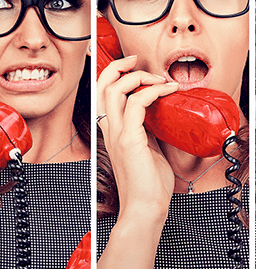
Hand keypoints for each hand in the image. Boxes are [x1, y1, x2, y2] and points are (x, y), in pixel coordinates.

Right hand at [97, 55, 176, 217]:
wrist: (144, 207)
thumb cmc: (148, 184)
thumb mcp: (147, 148)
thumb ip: (147, 129)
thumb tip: (159, 112)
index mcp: (111, 131)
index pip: (102, 94)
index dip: (113, 75)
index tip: (132, 66)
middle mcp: (109, 129)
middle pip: (103, 86)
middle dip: (120, 67)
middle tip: (137, 61)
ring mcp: (117, 134)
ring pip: (116, 90)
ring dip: (139, 77)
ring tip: (158, 78)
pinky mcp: (129, 139)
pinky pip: (137, 104)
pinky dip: (152, 91)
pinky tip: (167, 91)